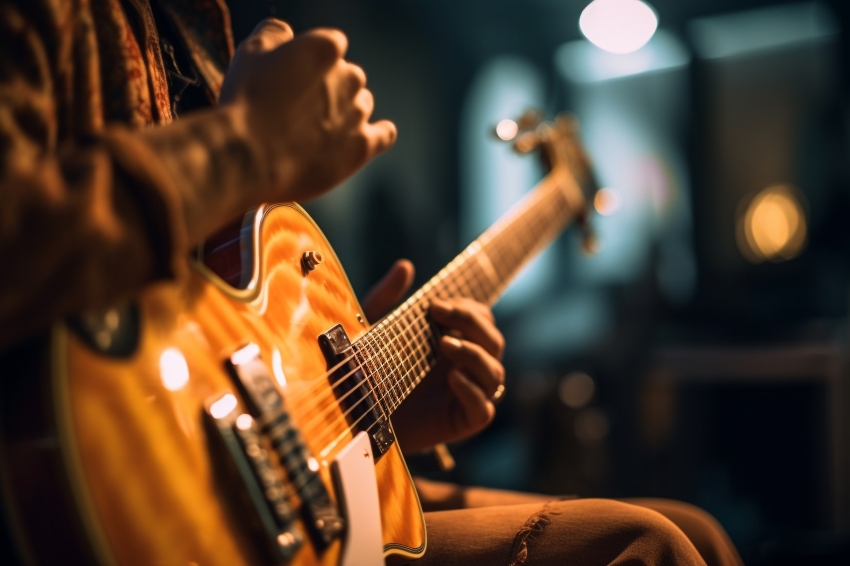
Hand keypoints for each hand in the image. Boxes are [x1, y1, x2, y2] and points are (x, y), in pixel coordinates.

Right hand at [220, 18, 396, 202]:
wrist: (250, 156)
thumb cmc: (247, 103)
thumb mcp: (251, 52)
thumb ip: (274, 34)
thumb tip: (285, 33)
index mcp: (325, 47)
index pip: (332, 46)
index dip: (315, 62)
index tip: (299, 78)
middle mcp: (349, 77)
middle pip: (350, 77)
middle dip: (332, 89)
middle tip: (304, 108)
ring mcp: (358, 113)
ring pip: (362, 106)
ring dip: (346, 113)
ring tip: (319, 130)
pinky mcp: (362, 147)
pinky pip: (384, 135)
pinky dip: (379, 133)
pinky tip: (373, 136)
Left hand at [361, 261, 505, 452]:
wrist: (352, 421)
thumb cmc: (363, 375)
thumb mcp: (370, 333)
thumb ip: (385, 299)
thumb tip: (405, 266)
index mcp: (452, 344)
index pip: (482, 319)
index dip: (467, 308)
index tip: (434, 304)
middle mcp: (465, 368)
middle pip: (494, 340)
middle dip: (471, 322)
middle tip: (439, 314)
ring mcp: (467, 396)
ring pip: (495, 372)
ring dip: (474, 354)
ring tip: (444, 344)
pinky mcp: (462, 423)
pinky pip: (484, 408)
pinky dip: (472, 391)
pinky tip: (452, 378)